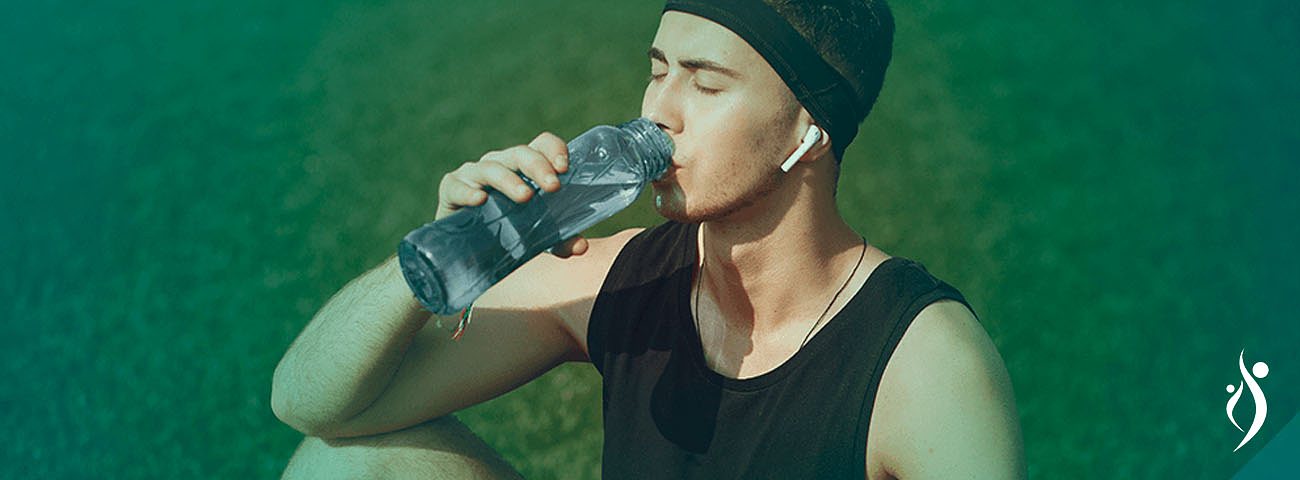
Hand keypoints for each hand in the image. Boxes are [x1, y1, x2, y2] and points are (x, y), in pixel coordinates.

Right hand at [434, 132, 588, 257]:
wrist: (467, 249)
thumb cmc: (507, 231)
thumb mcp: (538, 238)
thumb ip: (560, 240)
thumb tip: (581, 247)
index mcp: (524, 168)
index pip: (541, 144)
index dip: (554, 150)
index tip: (565, 169)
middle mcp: (500, 163)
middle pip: (519, 153)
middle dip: (537, 166)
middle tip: (553, 186)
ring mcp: (473, 174)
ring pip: (491, 167)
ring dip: (509, 180)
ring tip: (525, 197)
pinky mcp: (451, 188)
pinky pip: (457, 185)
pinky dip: (468, 191)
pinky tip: (480, 201)